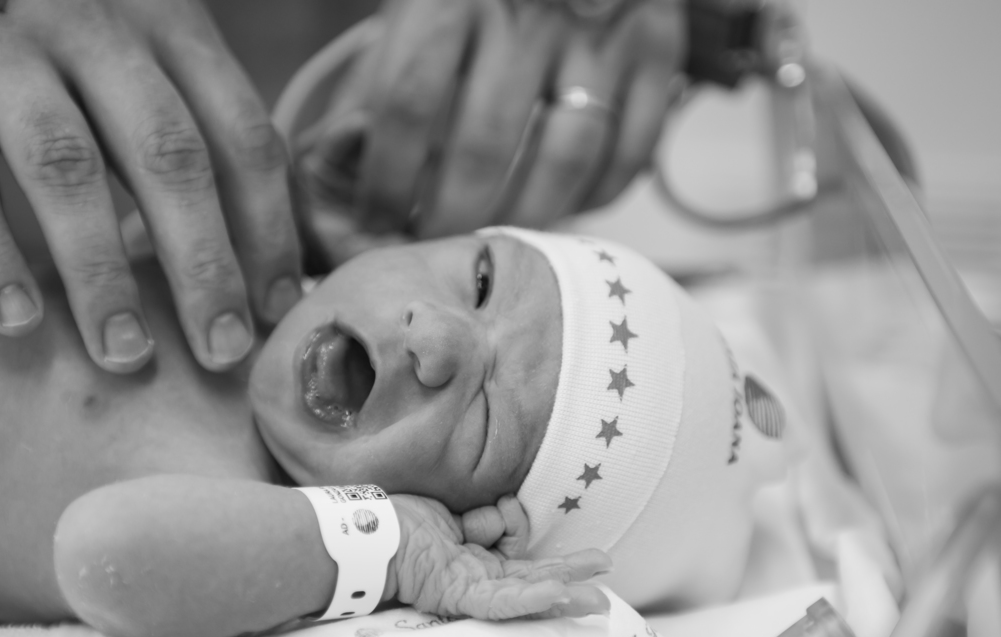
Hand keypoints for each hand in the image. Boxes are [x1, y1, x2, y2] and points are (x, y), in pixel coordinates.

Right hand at [0, 0, 301, 372]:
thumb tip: (277, 261)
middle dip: (202, 263)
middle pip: (167, 153)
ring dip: (101, 270)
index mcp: (165, 24)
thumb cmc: (56, 58)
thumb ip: (200, 139)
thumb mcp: (140, 73)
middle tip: (220, 350)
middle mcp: (89, 24)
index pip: (241, 133)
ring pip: (64, 163)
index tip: (274, 308)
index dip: (268, 228)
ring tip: (126, 354)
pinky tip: (19, 319)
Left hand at [306, 0, 683, 249]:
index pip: (408, 102)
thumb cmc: (471, 2)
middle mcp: (529, 8)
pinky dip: (597, 197)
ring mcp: (601, 31)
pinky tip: (565, 210)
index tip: (375, 222)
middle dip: (450, 216)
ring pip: (565, 156)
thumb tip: (342, 160)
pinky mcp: (659, 52)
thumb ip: (373, 84)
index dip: (386, 179)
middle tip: (436, 248)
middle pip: (485, 144)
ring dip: (525, 218)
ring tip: (497, 241)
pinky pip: (632, 151)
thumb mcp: (412, 15)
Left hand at [387, 494, 611, 620]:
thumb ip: (486, 520)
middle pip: (535, 584)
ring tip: (596, 601)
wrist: (368, 533)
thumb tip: (507, 513)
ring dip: (564, 597)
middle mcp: (478, 580)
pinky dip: (531, 597)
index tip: (593, 564)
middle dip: (573, 582)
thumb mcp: (456, 515)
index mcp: (477, 562)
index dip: (560, 567)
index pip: (526, 567)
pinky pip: (500, 601)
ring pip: (526, 597)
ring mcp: (471, 591)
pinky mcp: (459, 596)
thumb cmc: (403, 521)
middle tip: (608, 588)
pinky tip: (557, 594)